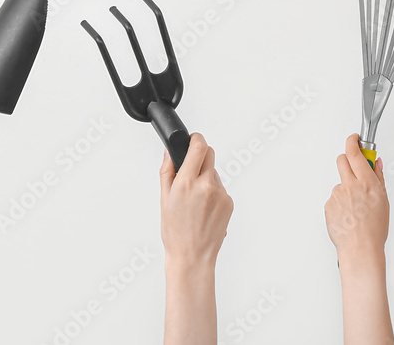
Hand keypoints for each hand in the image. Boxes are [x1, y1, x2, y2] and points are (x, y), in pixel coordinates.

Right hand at [160, 133, 232, 267]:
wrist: (192, 256)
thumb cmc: (175, 232)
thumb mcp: (164, 199)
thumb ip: (168, 171)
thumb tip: (170, 152)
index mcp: (187, 183)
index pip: (199, 146)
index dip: (196, 138)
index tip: (192, 139)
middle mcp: (206, 186)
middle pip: (210, 154)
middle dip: (200, 156)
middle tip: (191, 169)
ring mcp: (221, 194)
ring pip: (214, 172)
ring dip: (205, 177)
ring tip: (195, 199)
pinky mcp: (229, 202)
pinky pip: (220, 187)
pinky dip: (213, 191)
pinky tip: (204, 207)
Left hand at [324, 134, 389, 263]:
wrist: (360, 249)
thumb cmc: (374, 229)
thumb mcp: (383, 200)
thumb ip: (378, 178)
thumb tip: (375, 162)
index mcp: (366, 183)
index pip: (355, 153)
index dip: (353, 142)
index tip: (354, 139)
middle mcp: (350, 186)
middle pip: (342, 160)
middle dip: (347, 160)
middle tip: (354, 168)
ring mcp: (337, 195)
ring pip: (339, 183)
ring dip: (346, 188)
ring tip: (356, 208)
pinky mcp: (328, 205)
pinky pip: (334, 198)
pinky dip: (340, 203)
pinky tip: (349, 215)